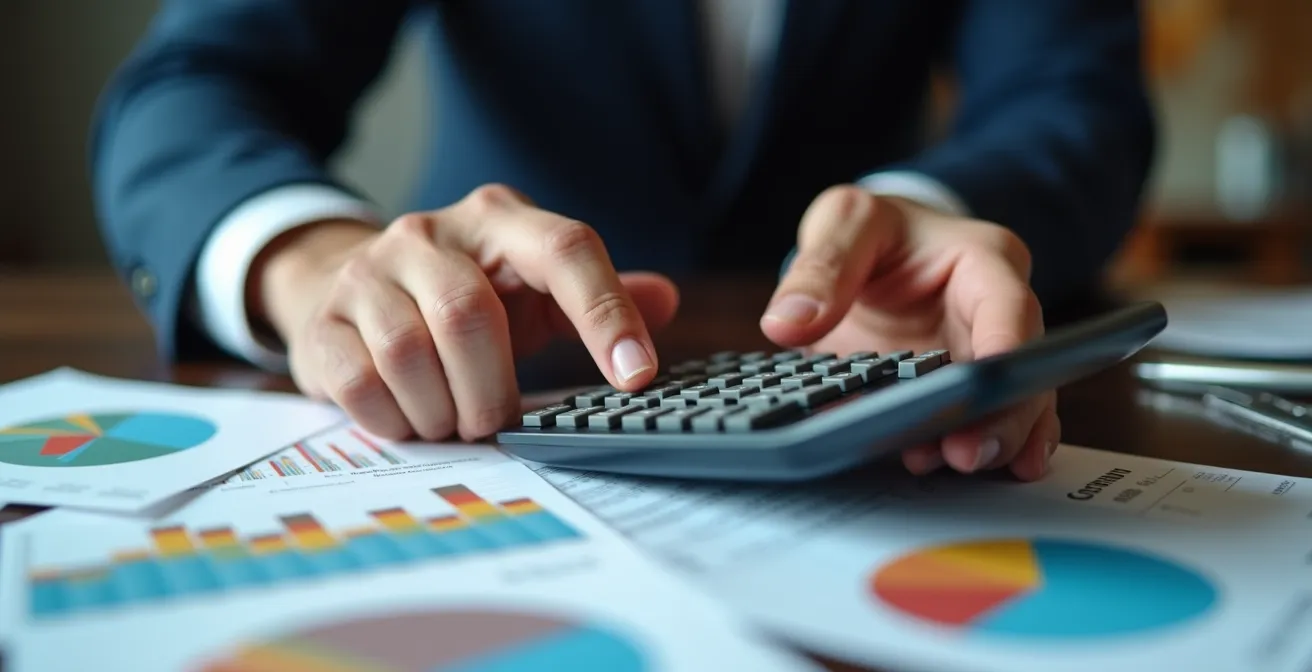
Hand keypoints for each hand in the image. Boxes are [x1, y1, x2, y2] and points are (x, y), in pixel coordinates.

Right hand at [252, 184, 679, 440]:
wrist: (343, 281)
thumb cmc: (463, 293)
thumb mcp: (533, 286)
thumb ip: (599, 294)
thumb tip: (666, 300)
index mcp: (497, 219)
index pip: (564, 249)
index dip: (605, 314)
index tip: (635, 376)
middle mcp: (428, 234)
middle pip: (470, 316)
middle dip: (492, 390)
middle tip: (498, 420)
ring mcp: (367, 273)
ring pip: (409, 353)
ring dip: (443, 410)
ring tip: (453, 420)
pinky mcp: (322, 321)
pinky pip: (360, 383)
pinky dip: (395, 419)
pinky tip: (410, 418)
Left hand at [760, 186, 1057, 480]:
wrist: (875, 251)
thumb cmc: (874, 229)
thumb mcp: (845, 224)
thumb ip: (820, 268)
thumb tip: (786, 323)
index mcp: (984, 261)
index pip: (1007, 305)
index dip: (1004, 348)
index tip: (984, 386)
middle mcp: (997, 315)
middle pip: (1018, 369)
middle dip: (1001, 414)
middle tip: (965, 453)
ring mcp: (982, 360)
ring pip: (1011, 408)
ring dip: (991, 442)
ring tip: (956, 466)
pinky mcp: (963, 394)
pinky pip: (984, 426)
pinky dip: (983, 452)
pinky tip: (974, 477)